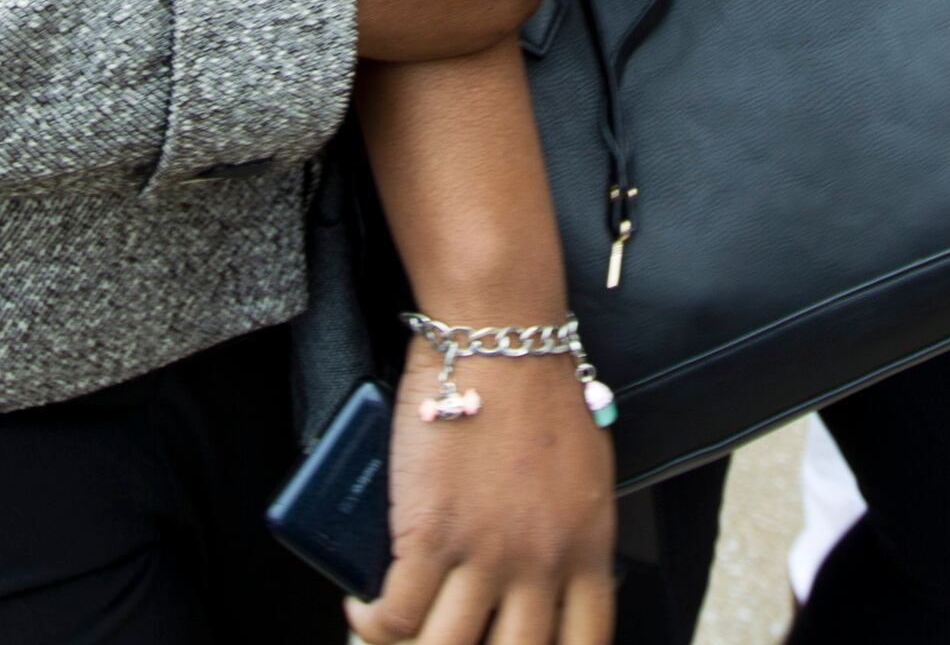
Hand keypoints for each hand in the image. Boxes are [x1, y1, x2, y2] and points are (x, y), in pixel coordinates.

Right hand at [355, 354, 615, 644]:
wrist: (500, 335)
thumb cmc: (541, 390)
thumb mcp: (584, 475)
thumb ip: (572, 532)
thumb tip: (550, 571)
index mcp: (588, 548)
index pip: (585, 643)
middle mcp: (542, 563)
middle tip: (452, 637)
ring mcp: (486, 554)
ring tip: (396, 633)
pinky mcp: (431, 535)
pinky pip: (395, 616)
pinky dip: (370, 623)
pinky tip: (361, 609)